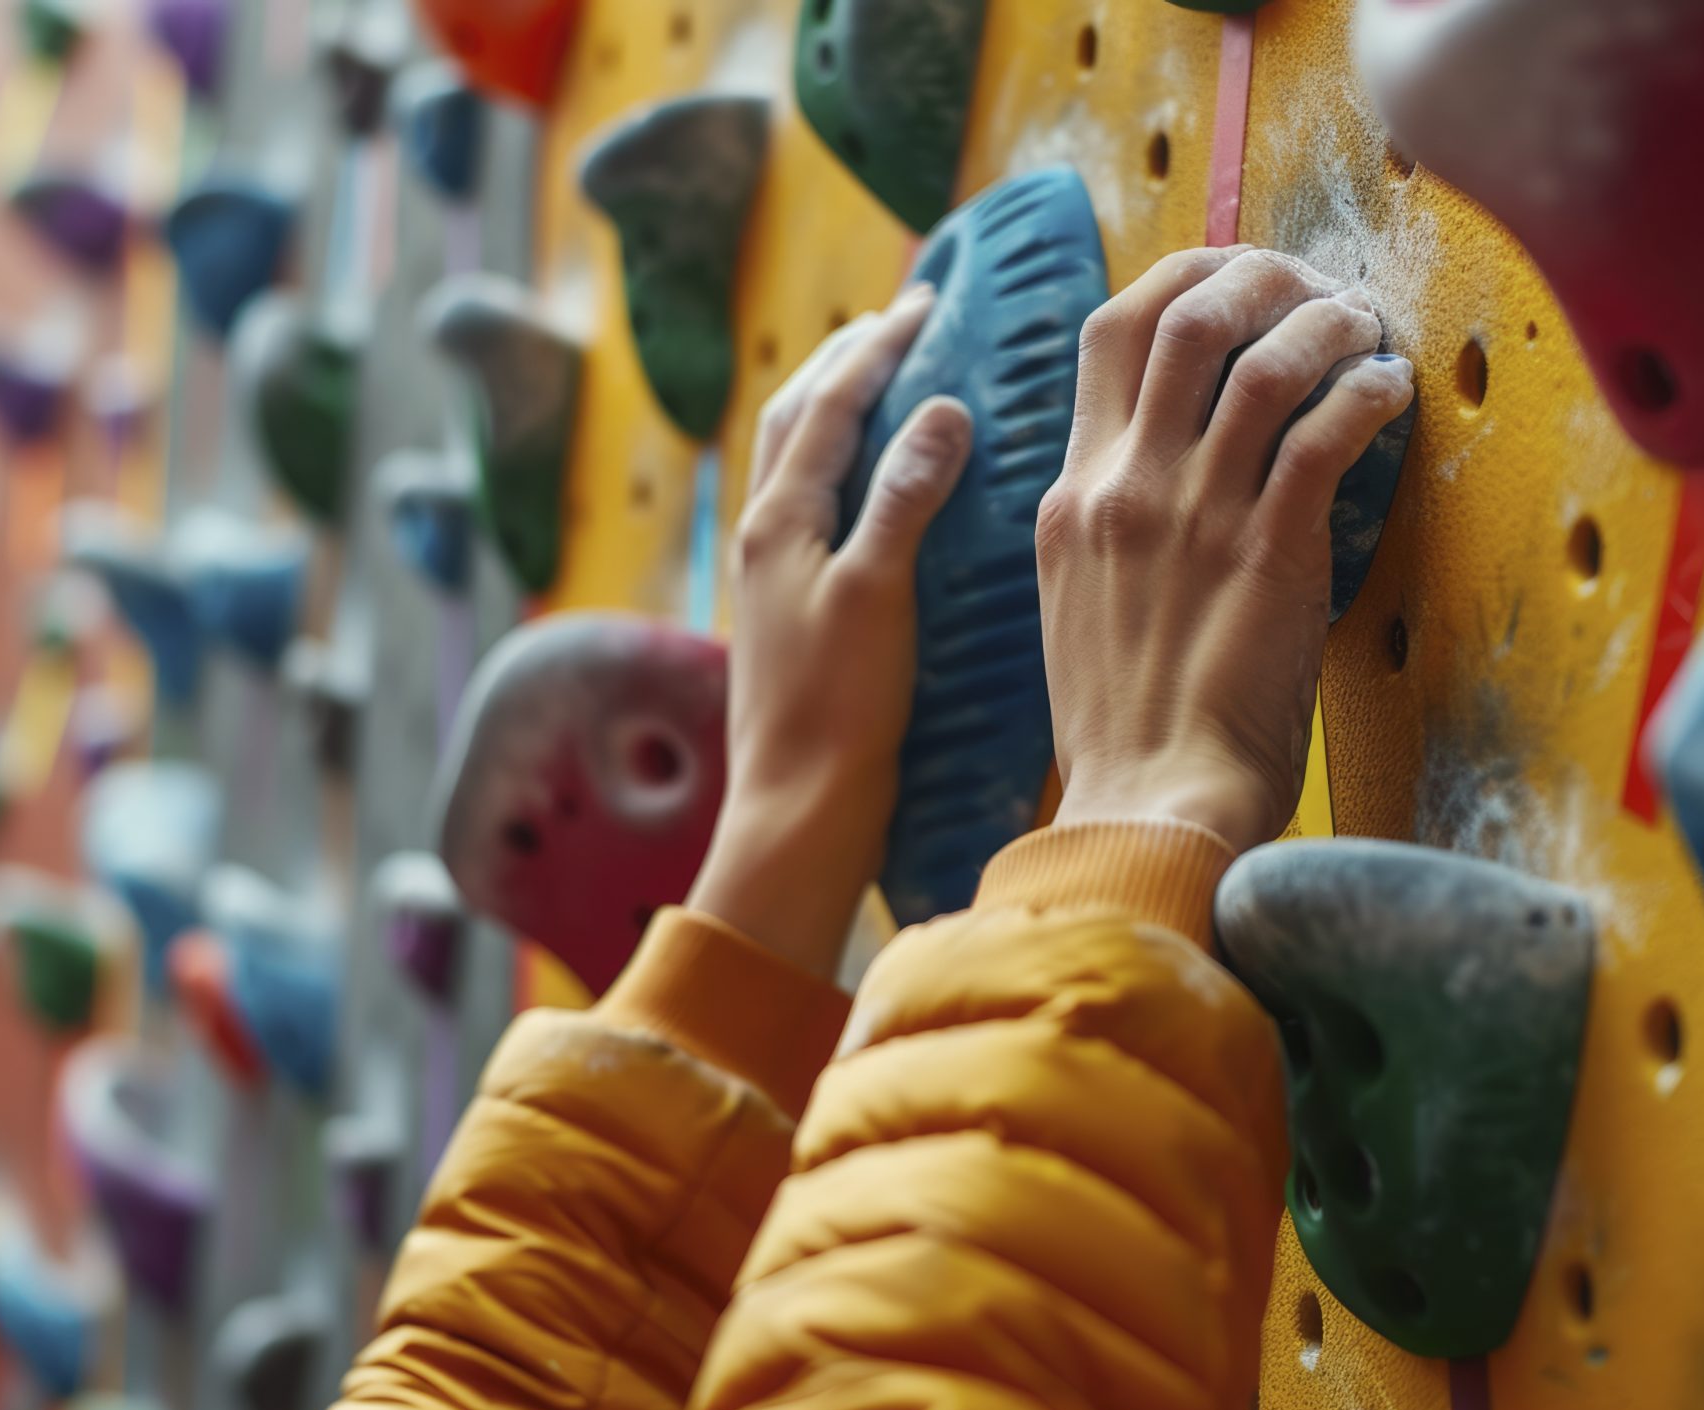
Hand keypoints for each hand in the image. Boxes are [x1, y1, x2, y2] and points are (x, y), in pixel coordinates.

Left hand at [686, 284, 971, 977]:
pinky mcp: (787, 609)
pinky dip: (841, 465)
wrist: (798, 813)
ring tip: (884, 381)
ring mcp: (770, 573)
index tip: (927, 302)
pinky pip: (810, 504)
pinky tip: (875, 483)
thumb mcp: (880, 593)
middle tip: (900, 322)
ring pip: (794, 460)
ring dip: (835, 407)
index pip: (829, 402)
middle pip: (796, 417)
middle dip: (846, 360)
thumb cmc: (840, 710)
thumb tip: (940, 410)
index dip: (879, 347)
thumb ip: (905, 498)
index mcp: (780, 520)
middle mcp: (763, 536)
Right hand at [1037, 248, 1416, 851]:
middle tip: (1314, 284)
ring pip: (1262, 357)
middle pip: (1183, 314)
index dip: (1182, 280)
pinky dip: (1366, 393)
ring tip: (1365, 327)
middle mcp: (1124, 486)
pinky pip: (1325, 432)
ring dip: (1326, 322)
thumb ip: (1109, 532)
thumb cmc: (1127, 732)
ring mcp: (1192, 515)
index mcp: (1072, 498)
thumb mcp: (1080, 608)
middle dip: (1259, 273)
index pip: (1110, 335)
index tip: (1235, 278)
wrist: (1149, 809)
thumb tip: (1160, 483)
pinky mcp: (1267, 552)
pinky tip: (1392, 392)